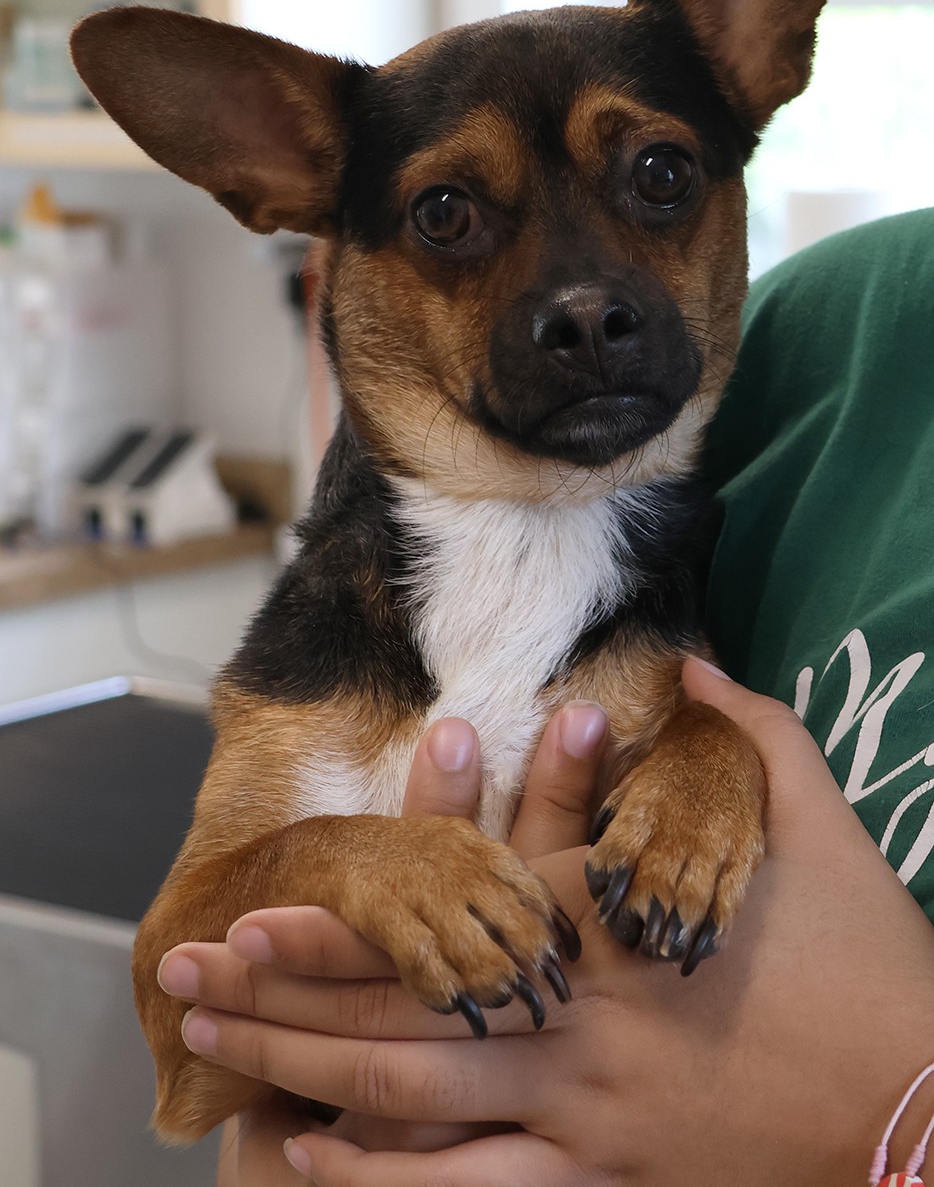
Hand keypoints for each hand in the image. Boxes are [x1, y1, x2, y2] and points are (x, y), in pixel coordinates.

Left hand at [174, 664, 933, 1185]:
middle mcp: (577, 1019)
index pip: (448, 924)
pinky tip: (320, 1159)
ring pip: (419, 1105)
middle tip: (186, 983)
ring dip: (310, 1080)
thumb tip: (693, 657)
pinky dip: (395, 1183)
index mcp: (610, 925)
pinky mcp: (611, 1175)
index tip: (250, 915)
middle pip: (400, 1017)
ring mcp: (586, 1109)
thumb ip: (748, 727)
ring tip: (221, 1065)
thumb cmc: (863, 951)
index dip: (341, 929)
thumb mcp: (814, 815)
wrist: (921, 1097)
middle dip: (283, 1001)